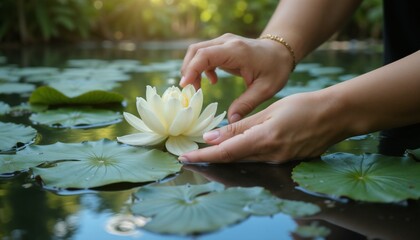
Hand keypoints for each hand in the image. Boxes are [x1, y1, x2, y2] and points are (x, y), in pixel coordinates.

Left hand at [178, 92, 347, 163]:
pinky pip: (258, 158)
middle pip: (232, 159)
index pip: (225, 152)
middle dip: (210, 158)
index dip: (203, 156)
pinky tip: (236, 145)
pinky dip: (243, 153)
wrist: (336, 115)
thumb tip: (213, 137)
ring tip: (208, 148)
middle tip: (191, 153)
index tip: (185, 158)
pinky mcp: (285, 160)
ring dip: (225, 155)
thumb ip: (241, 126)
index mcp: (264, 140)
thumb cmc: (304, 106)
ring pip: (244, 159)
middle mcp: (270, 155)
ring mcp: (279, 160)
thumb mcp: (270, 111)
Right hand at [180, 33, 292, 122]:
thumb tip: (231, 120)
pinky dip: (201, 68)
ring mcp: (223, 42)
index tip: (185, 86)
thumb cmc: (275, 69)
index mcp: (236, 51)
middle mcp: (227, 42)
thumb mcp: (265, 89)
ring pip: (197, 51)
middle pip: (196, 50)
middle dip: (188, 70)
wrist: (281, 52)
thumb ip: (246, 104)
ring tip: (199, 88)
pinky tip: (212, 81)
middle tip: (191, 91)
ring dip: (192, 69)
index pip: (205, 55)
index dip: (192, 70)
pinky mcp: (222, 46)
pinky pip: (204, 54)